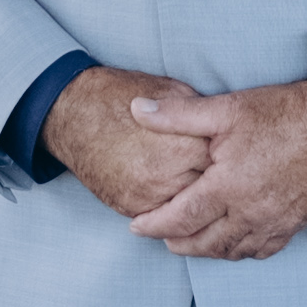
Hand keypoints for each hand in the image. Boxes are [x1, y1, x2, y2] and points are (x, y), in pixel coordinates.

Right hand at [43, 71, 219, 222]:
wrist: (73, 113)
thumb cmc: (122, 96)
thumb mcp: (170, 92)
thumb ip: (200, 115)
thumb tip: (224, 129)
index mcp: (181, 147)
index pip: (224, 164)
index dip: (229, 157)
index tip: (233, 152)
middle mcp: (164, 178)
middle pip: (209, 191)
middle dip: (215, 181)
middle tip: (222, 172)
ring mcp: (145, 197)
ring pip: (187, 209)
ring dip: (194, 196)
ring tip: (197, 180)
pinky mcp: (129, 207)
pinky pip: (161, 215)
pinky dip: (170, 203)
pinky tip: (174, 188)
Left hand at [119, 75, 306, 261]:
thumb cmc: (282, 114)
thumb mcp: (226, 108)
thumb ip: (178, 115)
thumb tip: (137, 110)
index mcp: (228, 186)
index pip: (180, 218)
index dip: (154, 225)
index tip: (136, 226)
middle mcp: (250, 212)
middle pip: (203, 242)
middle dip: (176, 243)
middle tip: (159, 236)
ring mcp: (274, 222)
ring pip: (231, 251)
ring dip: (205, 250)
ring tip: (188, 240)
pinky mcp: (293, 224)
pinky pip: (260, 250)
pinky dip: (239, 251)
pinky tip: (230, 242)